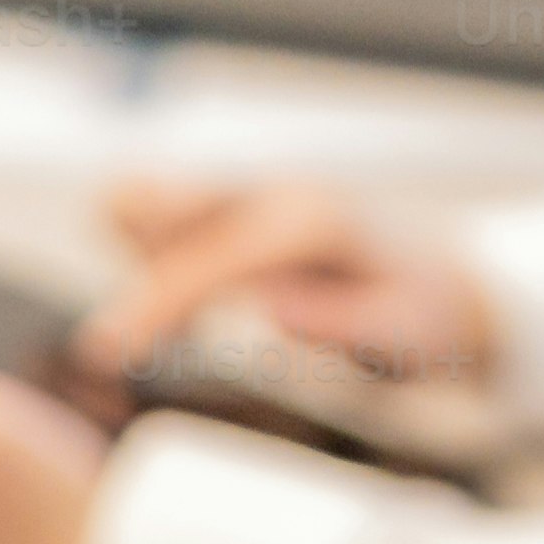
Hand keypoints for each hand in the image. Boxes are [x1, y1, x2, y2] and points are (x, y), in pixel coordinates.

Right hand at [77, 177, 499, 386]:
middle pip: (151, 197)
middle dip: (131, 271)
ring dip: (135, 261)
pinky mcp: (227, 205)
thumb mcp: (407, 334)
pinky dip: (148, 259)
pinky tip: (187, 314)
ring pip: (143, 198)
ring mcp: (244, 190)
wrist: (436, 282)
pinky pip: (156, 215)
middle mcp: (268, 190)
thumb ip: (345, 323)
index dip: (155, 302)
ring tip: (175, 329)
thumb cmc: (420, 316)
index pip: (211, 255)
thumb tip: (273, 310)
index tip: (107, 353)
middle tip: (130, 351)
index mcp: (308, 221)